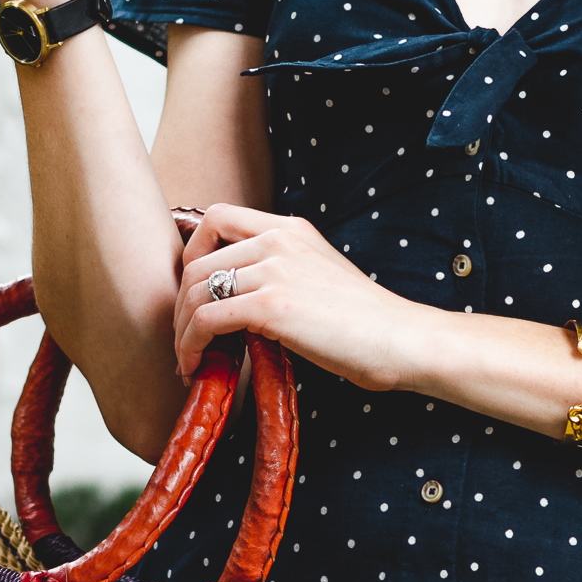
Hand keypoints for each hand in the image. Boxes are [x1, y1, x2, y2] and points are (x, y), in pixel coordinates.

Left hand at [175, 204, 421, 390]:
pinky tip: (196, 365)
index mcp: (291, 228)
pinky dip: (190, 345)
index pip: (218, 217)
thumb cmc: (366, 322)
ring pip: (196, 291)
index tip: (195, 291)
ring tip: (187, 357)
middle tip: (185, 336)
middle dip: (181, 302)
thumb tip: (239, 302)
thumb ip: (282, 272)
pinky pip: (205, 319)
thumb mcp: (320, 275)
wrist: (401, 339)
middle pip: (198, 259)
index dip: (194, 252)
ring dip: (181, 329)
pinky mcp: (270, 304)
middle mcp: (279, 238)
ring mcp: (274, 268)